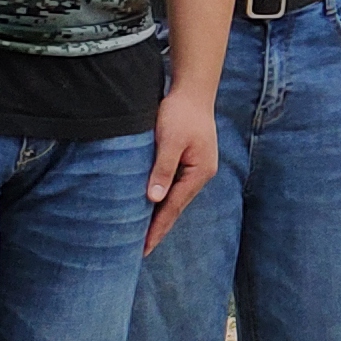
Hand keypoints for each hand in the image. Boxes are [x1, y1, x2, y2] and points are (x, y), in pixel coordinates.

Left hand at [143, 90, 220, 252]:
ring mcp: (196, 168)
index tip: (144, 248)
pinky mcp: (188, 161)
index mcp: (198, 173)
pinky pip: (173, 186)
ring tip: (143, 234)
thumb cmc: (180, 112)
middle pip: (176, 207)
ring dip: (159, 215)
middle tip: (140, 250)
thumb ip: (162, 169)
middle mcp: (200, 174)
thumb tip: (154, 199)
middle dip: (158, 228)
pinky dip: (162, 199)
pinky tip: (151, 205)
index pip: (173, 208)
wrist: (192, 90)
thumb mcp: (170, 140)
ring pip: (174, 198)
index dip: (157, 229)